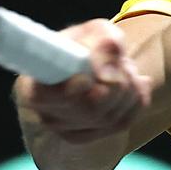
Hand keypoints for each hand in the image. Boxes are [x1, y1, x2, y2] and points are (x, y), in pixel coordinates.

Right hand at [12, 18, 152, 145]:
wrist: (87, 64)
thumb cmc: (85, 45)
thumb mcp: (96, 32)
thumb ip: (105, 44)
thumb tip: (108, 75)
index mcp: (35, 86)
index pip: (48, 97)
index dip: (72, 90)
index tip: (87, 78)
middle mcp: (46, 114)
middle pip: (91, 108)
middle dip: (117, 81)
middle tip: (121, 62)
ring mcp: (66, 130)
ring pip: (110, 117)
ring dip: (129, 88)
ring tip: (125, 68)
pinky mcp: (88, 137)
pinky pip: (123, 123)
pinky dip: (136, 101)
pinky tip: (134, 84)